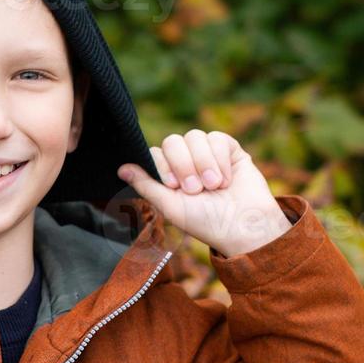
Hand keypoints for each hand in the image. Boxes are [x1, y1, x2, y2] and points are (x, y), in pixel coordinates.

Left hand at [117, 129, 289, 257]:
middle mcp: (186, 161)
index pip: (155, 153)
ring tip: (214, 186)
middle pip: (172, 141)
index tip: (174, 187)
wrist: (243, 225)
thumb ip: (146, 185)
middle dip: (183, 165)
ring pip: (195, 136)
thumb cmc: (205, 222)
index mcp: (168, 174)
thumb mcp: (170, 206)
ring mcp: (207, 153)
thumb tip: (121, 168)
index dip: (163, 166)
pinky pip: (217, 138)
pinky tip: (227, 179)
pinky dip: (220, 160)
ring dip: (203, 163)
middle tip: (196, 190)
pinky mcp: (229, 149)